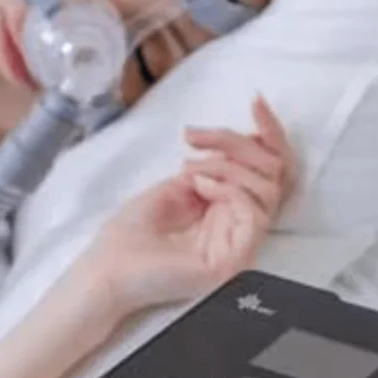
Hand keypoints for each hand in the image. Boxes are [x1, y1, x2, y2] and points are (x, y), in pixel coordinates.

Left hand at [81, 95, 295, 317]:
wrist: (105, 274)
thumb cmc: (126, 240)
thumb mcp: (170, 189)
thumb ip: (205, 171)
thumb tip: (229, 154)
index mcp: (225, 213)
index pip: (267, 171)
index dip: (269, 133)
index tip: (255, 103)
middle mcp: (238, 229)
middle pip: (273, 174)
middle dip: (237, 143)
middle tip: (196, 138)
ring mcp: (238, 247)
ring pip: (268, 189)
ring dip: (229, 165)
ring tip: (191, 168)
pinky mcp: (233, 261)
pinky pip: (254, 213)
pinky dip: (230, 188)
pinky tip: (200, 184)